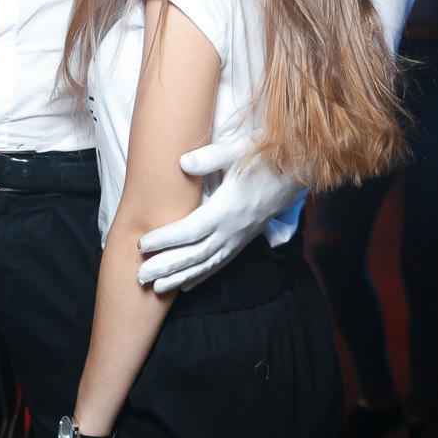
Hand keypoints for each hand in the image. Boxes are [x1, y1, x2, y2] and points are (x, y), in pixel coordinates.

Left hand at [134, 138, 300, 292]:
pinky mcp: (244, 240)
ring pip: (206, 264)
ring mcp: (240, 238)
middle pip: (195, 254)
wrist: (298, 170)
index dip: (166, 239)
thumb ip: (210, 157)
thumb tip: (182, 162)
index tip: (142, 243)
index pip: (191, 229)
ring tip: (156, 288)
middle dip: (166, 266)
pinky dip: (202, 275)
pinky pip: (220, 263)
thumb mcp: (238, 150)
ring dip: (180, 277)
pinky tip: (186, 286)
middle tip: (139, 275)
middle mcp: (234, 229)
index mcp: (229, 208)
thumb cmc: (264, 156)